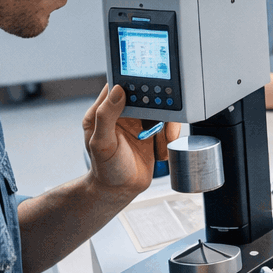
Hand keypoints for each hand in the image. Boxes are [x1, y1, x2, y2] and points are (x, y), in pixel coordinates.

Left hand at [83, 83, 179, 199]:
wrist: (120, 190)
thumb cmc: (105, 169)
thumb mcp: (102, 143)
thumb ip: (106, 116)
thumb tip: (118, 90)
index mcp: (104, 110)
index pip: (119, 85)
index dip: (133, 81)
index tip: (148, 84)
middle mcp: (122, 113)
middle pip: (146, 95)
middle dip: (159, 107)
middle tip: (162, 121)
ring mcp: (138, 121)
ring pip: (160, 109)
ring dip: (166, 126)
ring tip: (164, 141)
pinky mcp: (152, 131)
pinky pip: (168, 124)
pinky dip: (170, 136)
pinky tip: (161, 150)